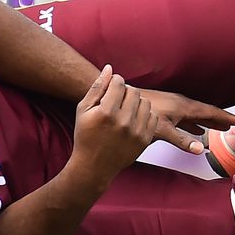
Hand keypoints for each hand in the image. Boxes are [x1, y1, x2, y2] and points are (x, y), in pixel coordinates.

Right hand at [70, 65, 157, 185]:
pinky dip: (143, 115)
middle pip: (133, 91)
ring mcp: (136, 132)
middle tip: (116, 100)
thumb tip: (110, 68)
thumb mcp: (83, 110)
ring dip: (135, 102)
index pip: (119, 83)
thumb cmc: (85, 136)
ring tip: (125, 110)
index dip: (114, 82)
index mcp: (106, 113)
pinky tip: (132, 120)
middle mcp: (123, 122)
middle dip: (124, 92)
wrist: (94, 165)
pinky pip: (152, 117)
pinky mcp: (144, 140)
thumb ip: (96, 88)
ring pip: (145, 102)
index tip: (110, 88)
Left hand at [137, 88, 234, 154]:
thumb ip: (181, 140)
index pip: (209, 112)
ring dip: (207, 121)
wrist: (123, 99)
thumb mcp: (162, 130)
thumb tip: (201, 150)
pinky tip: (195, 129)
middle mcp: (180, 104)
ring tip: (217, 128)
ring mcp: (172, 106)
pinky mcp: (164, 109)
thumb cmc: (140, 113)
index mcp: (183, 107)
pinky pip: (185, 117)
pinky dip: (194, 123)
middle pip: (204, 113)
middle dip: (219, 119)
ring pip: (195, 115)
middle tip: (233, 125)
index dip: (224, 117)